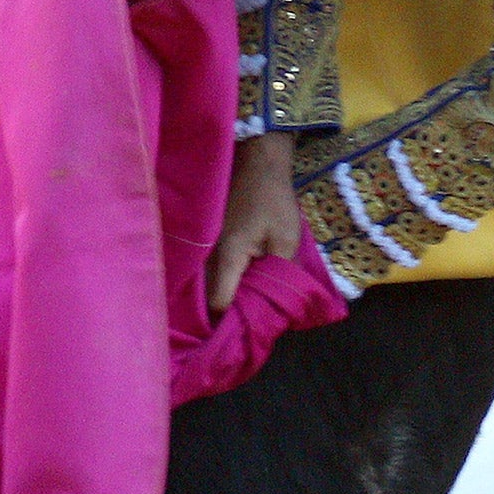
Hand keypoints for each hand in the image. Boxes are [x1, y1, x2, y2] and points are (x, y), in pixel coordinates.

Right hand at [210, 132, 299, 313]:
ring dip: (229, 298)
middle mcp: (208, 256)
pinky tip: (243, 286)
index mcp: (227, 257)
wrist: (256, 163)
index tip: (247, 331)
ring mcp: (206, 249)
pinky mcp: (210, 243)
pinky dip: (227, 283)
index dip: (232, 321)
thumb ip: (282, 273)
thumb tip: (280, 304)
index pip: (219, 303)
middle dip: (230, 314)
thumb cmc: (272, 199)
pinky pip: (214, 272)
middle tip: (250, 324)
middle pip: (212, 298)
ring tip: (248, 309)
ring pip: (211, 286)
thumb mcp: (287, 238)